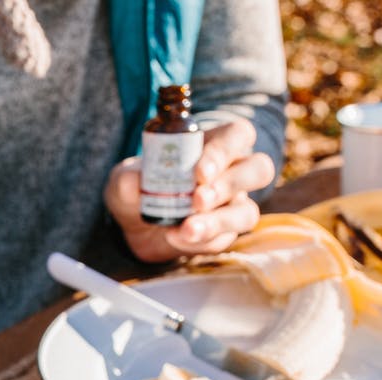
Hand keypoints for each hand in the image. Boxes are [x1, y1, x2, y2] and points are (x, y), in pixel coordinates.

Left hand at [105, 118, 275, 262]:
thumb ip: (126, 178)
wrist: (135, 225)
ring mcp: (233, 205)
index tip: (199, 172)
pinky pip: (224, 239)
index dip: (224, 151)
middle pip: (258, 169)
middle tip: (198, 199)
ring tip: (187, 228)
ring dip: (218, 221)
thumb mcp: (122, 180)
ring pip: (247, 212)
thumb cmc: (137, 189)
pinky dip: (200, 241)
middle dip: (229, 185)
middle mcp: (232, 172)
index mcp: (213, 144)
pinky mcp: (224, 234)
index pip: (237, 134)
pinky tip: (175, 238)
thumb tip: (133, 181)